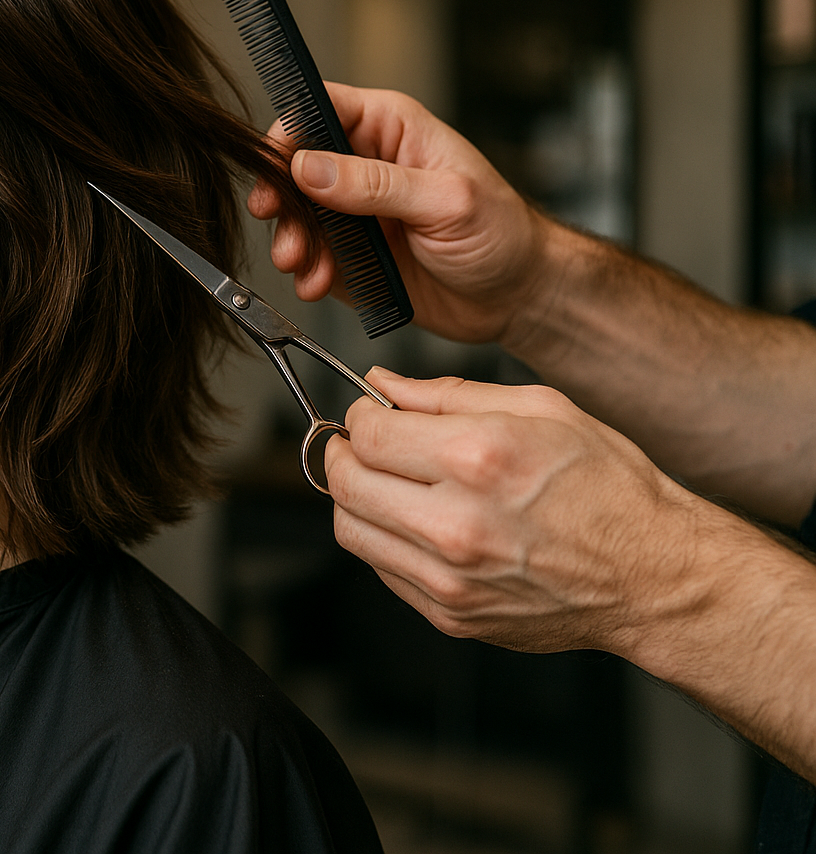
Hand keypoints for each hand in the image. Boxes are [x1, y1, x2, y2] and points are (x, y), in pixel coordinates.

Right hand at [247, 82, 557, 344]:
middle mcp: (368, 166)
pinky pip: (313, 256)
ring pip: (299, 215)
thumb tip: (309, 167)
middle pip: (297, 164)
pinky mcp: (353, 255)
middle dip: (281, 194)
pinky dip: (307, 271)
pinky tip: (318, 283)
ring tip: (300, 262)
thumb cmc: (503, 234)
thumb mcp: (445, 200)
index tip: (275, 165)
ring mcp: (357, 212)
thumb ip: (375, 184)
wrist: (518, 297)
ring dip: (291, 239)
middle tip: (276, 218)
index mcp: (392, 129)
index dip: (290, 130)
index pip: (322, 108)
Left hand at [323, 368, 708, 655]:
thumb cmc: (610, 489)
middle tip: (363, 444)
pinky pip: (382, 569)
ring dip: (356, 498)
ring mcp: (451, 577)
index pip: (369, 434)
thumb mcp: (542, 410)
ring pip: (352, 530)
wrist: (653, 576)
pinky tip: (420, 521)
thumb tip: (382, 383)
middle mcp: (458, 523)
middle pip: (346, 483)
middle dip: (344, 454)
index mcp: (479, 459)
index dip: (361, 417)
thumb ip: (448, 394)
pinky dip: (386, 539)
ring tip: (389, 482)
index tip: (372, 414)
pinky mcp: (451, 615)